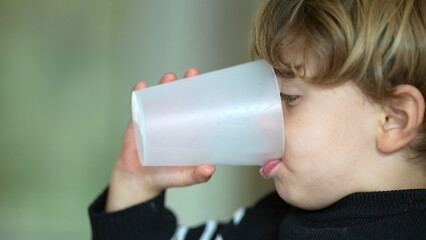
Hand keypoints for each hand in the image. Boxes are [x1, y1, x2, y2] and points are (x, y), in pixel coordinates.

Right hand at [106, 68, 215, 211]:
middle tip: (191, 74)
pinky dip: (138, 94)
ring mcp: (154, 118)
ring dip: (164, 85)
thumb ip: (196, 175)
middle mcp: (173, 120)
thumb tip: (210, 169)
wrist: (138, 180)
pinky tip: (140, 86)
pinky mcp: (138, 121)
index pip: (197, 108)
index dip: (203, 95)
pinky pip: (137, 104)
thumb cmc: (165, 176)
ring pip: (160, 97)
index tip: (210, 84)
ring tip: (169, 78)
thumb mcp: (183, 177)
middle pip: (180, 96)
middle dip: (186, 83)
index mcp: (187, 130)